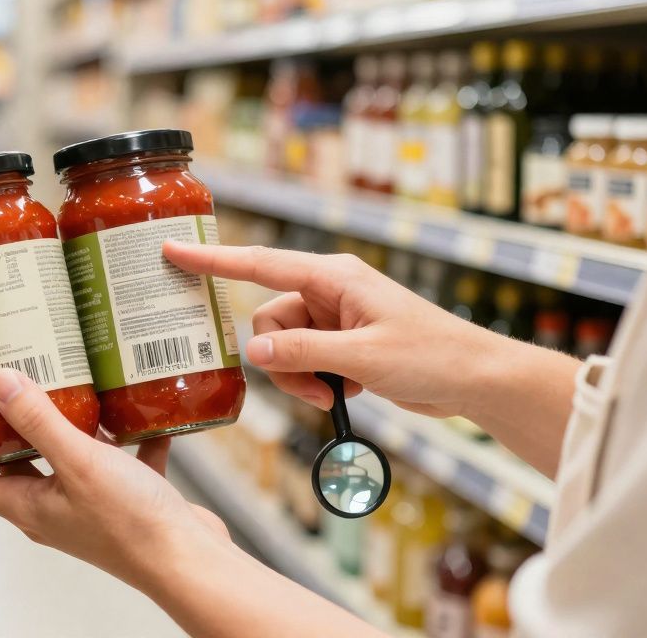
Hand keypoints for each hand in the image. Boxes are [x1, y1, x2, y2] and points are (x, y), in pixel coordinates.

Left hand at [0, 368, 227, 588]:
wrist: (192, 563)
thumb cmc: (133, 524)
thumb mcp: (79, 462)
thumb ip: (38, 421)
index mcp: (26, 506)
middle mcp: (50, 508)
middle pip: (8, 462)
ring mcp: (88, 504)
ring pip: (63, 455)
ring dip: (62, 421)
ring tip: (65, 378)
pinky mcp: (126, 499)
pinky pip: (118, 459)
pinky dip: (124, 434)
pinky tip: (137, 405)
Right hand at [164, 241, 514, 419]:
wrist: (474, 379)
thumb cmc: (432, 355)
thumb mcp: (363, 356)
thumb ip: (304, 351)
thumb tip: (254, 349)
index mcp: (333, 277)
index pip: (260, 264)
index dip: (212, 260)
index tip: (172, 251)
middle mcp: (328, 291)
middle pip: (268, 320)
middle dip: (281, 360)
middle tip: (315, 388)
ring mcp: (333, 317)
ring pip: (281, 346)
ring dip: (299, 377)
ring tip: (334, 394)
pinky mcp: (340, 342)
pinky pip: (301, 360)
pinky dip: (314, 382)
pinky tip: (346, 393)